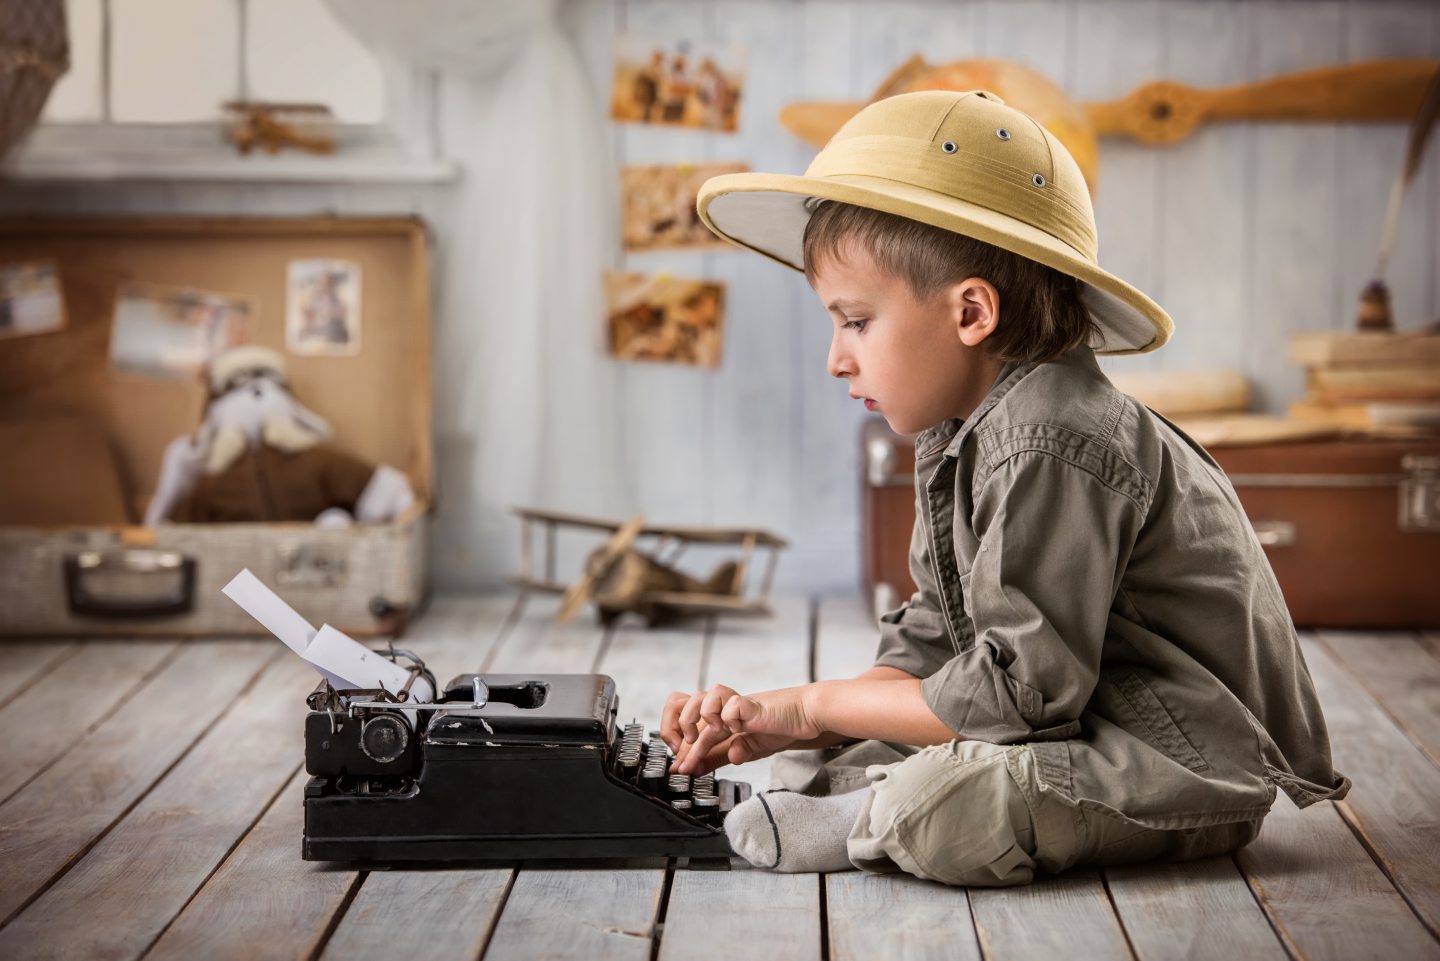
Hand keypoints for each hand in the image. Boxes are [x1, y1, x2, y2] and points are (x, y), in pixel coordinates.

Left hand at [661, 684, 825, 775]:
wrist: (807, 715)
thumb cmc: (780, 727)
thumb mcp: (745, 748)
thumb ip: (721, 756)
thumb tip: (697, 769)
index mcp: (719, 715)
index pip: (687, 724)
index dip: (676, 744)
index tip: (678, 768)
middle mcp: (723, 707)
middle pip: (681, 702)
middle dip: (673, 728)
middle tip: (682, 752)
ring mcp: (735, 703)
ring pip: (700, 698)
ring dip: (696, 721)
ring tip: (703, 739)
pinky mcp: (751, 704)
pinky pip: (730, 705)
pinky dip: (728, 719)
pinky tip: (736, 730)